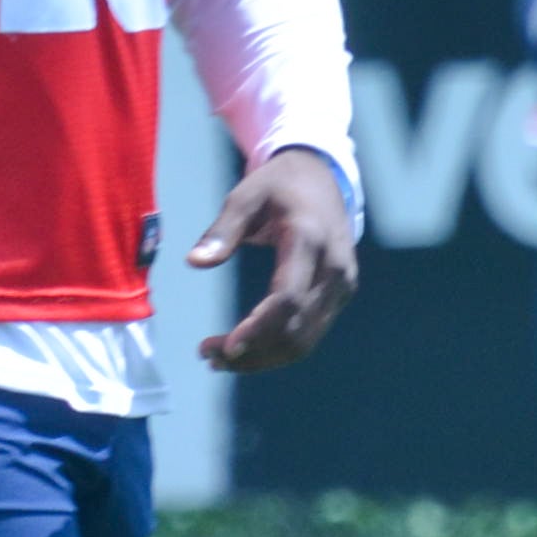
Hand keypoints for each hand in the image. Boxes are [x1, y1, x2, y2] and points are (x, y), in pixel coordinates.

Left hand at [190, 142, 360, 373]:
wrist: (323, 177)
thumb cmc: (277, 186)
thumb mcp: (245, 195)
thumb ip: (222, 230)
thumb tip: (194, 262)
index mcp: (310, 240)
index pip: (287, 298)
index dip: (258, 329)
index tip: (225, 347)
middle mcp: (334, 268)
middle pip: (296, 329)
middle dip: (252, 352)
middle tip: (206, 355)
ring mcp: (342, 284)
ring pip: (305, 340)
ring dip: (262, 358)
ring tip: (218, 359)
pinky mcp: (340, 294)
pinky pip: (310, 333)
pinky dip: (277, 348)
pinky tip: (245, 350)